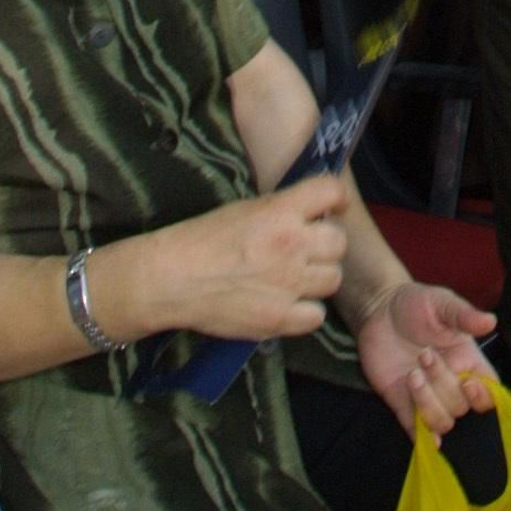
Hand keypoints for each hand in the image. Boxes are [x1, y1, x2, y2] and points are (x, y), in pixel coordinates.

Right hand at [155, 175, 349, 340]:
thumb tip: (310, 214)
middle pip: (338, 241)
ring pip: (333, 278)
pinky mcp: (280, 319)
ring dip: (318, 277)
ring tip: (295, 278)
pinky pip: (317, 315)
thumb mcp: (245, 209)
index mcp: (281, 211)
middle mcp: (293, 245)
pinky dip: (305, 312)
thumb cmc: (201, 238)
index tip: (330, 207)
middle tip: (306, 248)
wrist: (172, 278)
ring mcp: (289, 284)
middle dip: (324, 243)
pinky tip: (287, 304)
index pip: (332, 191)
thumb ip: (282, 211)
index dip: (334, 199)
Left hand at [356, 281, 496, 438]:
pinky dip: (421, 436)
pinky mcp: (402, 405)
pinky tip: (424, 434)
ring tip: (412, 374)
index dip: (483, 396)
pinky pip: (415, 430)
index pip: (489, 392)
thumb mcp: (442, 303)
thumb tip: (491, 321)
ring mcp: (427, 397)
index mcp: (468, 362)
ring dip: (428, 403)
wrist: (379, 310)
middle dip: (443, 384)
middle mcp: (451, 385)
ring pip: (441, 422)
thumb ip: (464, 315)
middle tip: (424, 355)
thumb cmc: (416, 304)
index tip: (468, 382)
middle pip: (461, 407)